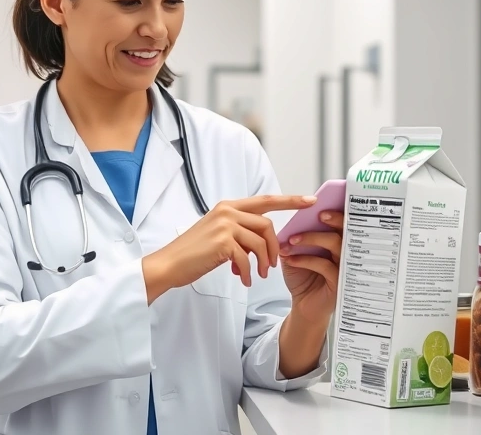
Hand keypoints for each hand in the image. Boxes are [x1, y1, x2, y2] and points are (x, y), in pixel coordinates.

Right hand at [141, 195, 315, 303]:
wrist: (170, 264)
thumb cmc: (193, 253)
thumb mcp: (218, 236)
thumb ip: (240, 233)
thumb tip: (261, 244)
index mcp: (228, 207)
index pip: (265, 200)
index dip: (290, 200)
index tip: (310, 201)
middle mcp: (227, 211)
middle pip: (267, 225)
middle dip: (274, 247)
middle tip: (271, 265)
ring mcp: (224, 225)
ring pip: (260, 242)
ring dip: (263, 262)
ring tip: (257, 275)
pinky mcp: (222, 242)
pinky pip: (247, 259)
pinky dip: (247, 273)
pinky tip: (243, 279)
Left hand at [279, 211, 343, 322]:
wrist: (304, 305)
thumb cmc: (303, 277)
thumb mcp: (296, 253)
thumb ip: (296, 237)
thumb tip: (292, 218)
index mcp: (338, 242)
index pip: (344, 222)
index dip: (339, 211)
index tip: (325, 202)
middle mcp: (346, 253)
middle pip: (347, 230)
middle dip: (334, 220)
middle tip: (319, 215)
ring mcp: (345, 268)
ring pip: (336, 245)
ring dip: (313, 238)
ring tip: (293, 240)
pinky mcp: (340, 283)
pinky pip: (326, 266)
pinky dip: (306, 260)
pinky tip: (291, 260)